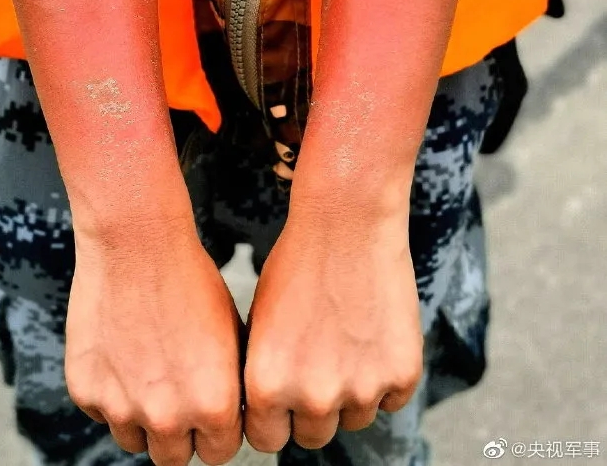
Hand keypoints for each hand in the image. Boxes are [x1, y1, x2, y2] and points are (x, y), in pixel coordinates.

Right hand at [66, 219, 243, 465]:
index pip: (220, 452)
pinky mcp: (86, 390)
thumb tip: (230, 414)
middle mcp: (167, 417)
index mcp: (213, 405)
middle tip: (179, 395)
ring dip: (143, 418)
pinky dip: (112, 391)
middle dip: (181, 432)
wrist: (136, 244)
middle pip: (174, 457)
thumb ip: (228, 386)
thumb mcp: (231, 333)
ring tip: (150, 370)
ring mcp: (121, 407)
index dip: (218, 429)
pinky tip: (123, 350)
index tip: (211, 409)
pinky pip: (103, 409)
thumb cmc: (190, 279)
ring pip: (135, 440)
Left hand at [243, 205, 421, 450]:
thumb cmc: (297, 264)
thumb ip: (264, 376)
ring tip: (345, 339)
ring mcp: (362, 388)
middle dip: (312, 409)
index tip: (281, 396)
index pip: (266, 440)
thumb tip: (266, 413)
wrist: (347, 222)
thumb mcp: (260, 323)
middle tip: (318, 364)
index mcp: (267, 385)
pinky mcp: (402, 374)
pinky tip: (372, 331)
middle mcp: (313, 396)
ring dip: (351, 392)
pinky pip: (391, 397)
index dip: (273, 416)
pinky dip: (385, 374)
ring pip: (354, 418)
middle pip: (312, 436)